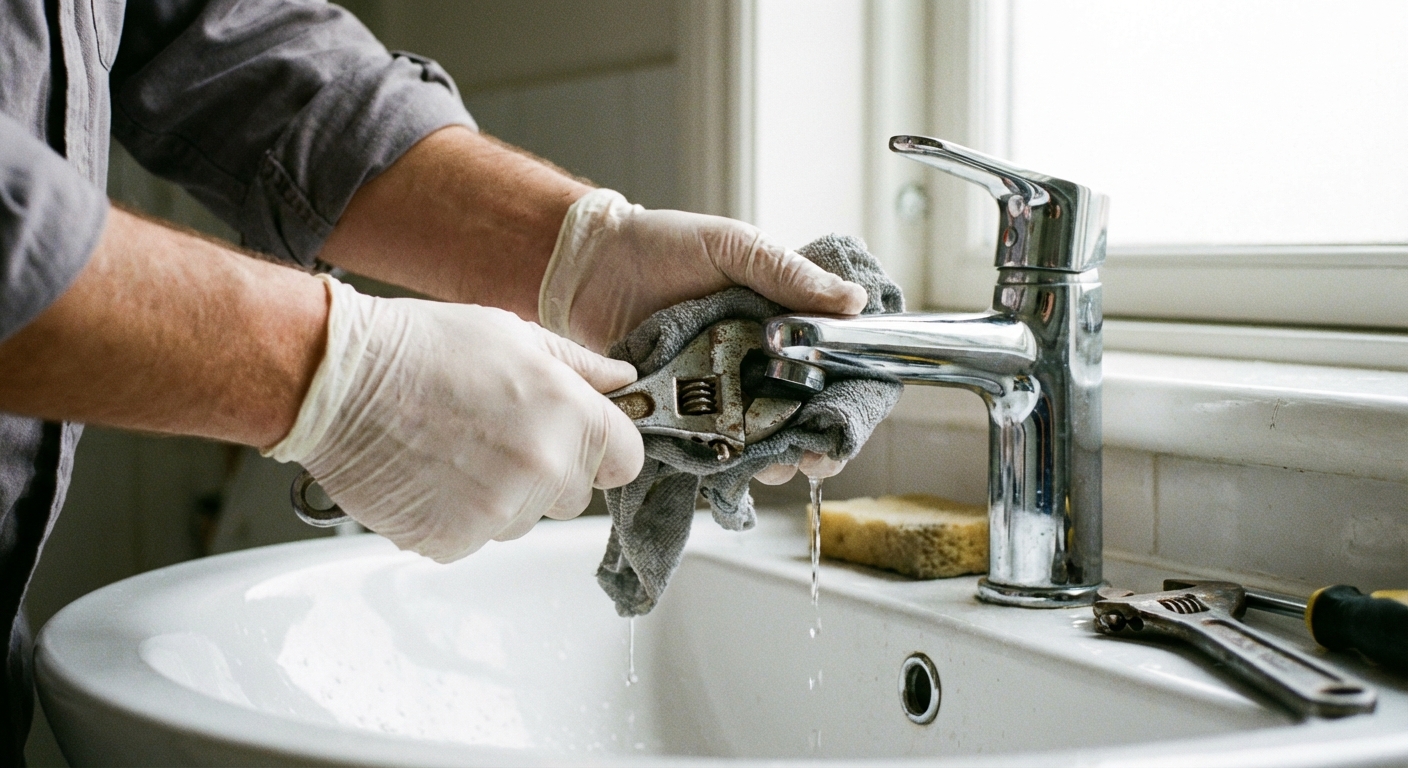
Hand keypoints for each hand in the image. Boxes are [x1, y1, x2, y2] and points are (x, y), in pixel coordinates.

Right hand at [266, 277, 644, 561]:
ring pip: (523, 520)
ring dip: (501, 495)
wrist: (336, 381)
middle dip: (549, 470)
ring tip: (454, 448)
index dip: (604, 448)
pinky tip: (429, 474)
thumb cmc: (420, 348)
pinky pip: (474, 539)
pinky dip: (455, 516)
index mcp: (569, 416)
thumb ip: (580, 367)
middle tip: (498, 433)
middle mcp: (541, 470)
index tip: (580, 439)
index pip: (627, 460)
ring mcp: (497, 513)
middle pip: (575, 495)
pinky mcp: (451, 542)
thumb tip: (623, 382)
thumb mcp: (514, 335)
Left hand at [539, 189, 866, 484]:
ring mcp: (720, 393)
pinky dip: (724, 461)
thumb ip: (789, 275)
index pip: (833, 369)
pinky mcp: (681, 414)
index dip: (849, 399)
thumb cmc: (662, 246)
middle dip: (816, 444)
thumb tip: (854, 301)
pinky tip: (732, 464)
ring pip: (763, 441)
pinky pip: (710, 447)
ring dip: (775, 458)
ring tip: (775, 463)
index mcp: (782, 324)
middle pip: (804, 417)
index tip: (849, 419)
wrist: (588, 266)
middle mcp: (757, 364)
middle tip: (813, 455)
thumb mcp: (734, 247)